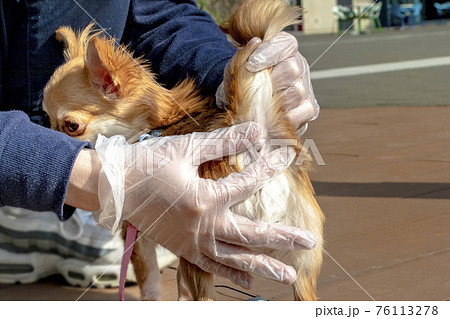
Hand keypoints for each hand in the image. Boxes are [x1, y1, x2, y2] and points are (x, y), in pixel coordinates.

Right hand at [93, 122, 316, 288]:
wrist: (114, 187)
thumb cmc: (148, 164)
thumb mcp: (186, 149)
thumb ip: (223, 142)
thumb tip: (255, 130)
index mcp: (204, 199)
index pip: (247, 184)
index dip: (268, 168)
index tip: (285, 158)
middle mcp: (202, 226)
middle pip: (250, 235)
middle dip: (282, 237)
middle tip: (308, 241)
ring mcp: (192, 241)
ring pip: (234, 259)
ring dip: (262, 265)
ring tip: (286, 274)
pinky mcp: (182, 248)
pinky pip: (210, 266)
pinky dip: (230, 274)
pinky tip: (248, 281)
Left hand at [216, 32, 319, 134]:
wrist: (245, 105)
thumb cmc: (243, 82)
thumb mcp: (237, 66)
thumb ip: (244, 54)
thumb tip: (256, 43)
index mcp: (284, 50)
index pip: (285, 44)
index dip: (269, 52)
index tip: (251, 64)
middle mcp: (299, 66)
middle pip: (290, 70)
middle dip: (269, 82)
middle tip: (254, 91)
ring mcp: (306, 87)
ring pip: (295, 93)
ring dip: (274, 102)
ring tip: (259, 106)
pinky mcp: (310, 108)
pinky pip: (302, 112)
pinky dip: (286, 117)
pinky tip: (272, 118)